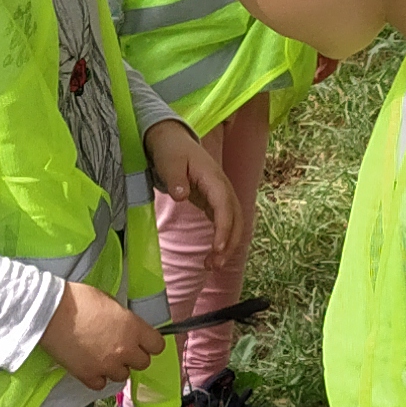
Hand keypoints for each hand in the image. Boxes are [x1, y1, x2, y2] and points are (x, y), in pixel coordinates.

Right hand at [43, 279, 159, 388]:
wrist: (49, 312)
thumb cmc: (77, 299)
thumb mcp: (109, 301)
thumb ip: (123, 319)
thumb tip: (126, 326)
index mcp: (133, 328)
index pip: (157, 346)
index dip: (149, 343)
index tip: (141, 341)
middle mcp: (125, 349)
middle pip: (143, 363)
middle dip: (133, 356)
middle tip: (119, 347)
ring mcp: (107, 365)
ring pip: (122, 376)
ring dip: (115, 367)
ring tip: (101, 356)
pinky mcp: (88, 375)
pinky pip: (100, 384)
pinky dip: (96, 377)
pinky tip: (89, 365)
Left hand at [143, 117, 246, 274]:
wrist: (172, 140)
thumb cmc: (170, 150)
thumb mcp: (169, 161)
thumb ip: (175, 178)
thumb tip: (181, 195)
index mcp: (213, 178)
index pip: (224, 206)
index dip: (224, 228)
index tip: (218, 248)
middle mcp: (223, 187)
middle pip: (236, 218)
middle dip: (229, 244)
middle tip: (213, 266)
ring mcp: (221, 195)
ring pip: (234, 223)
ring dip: (228, 246)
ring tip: (212, 266)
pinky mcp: (215, 202)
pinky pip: (225, 223)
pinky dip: (222, 240)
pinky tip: (213, 256)